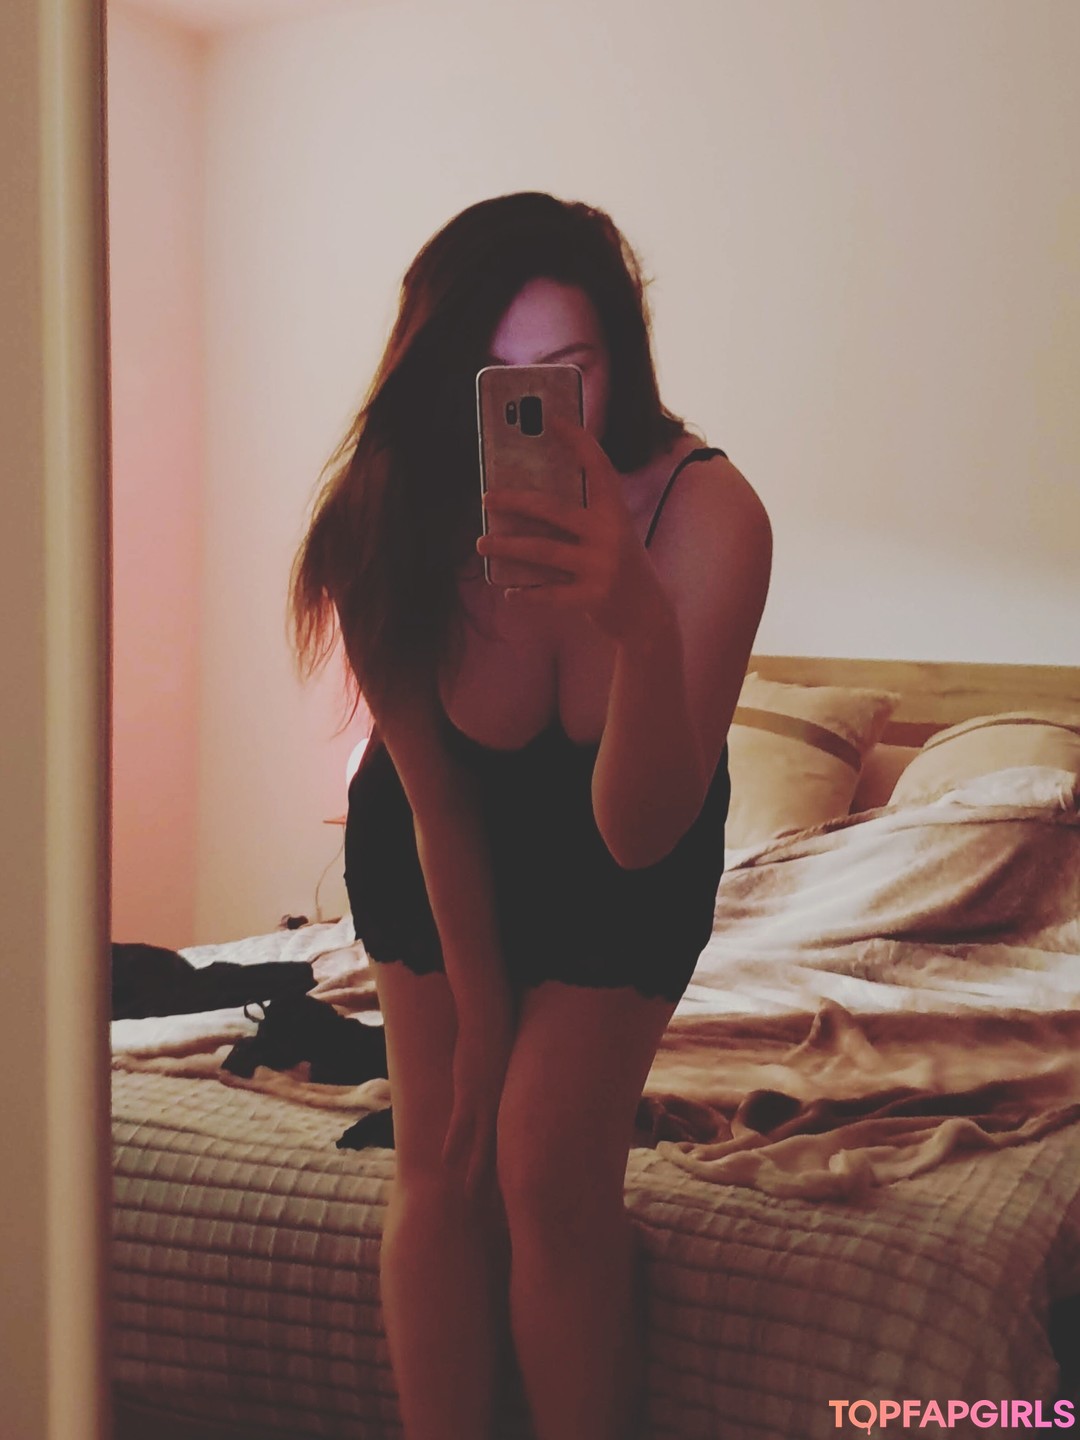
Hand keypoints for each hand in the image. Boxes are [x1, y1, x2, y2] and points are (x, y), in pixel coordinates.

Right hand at [441, 1013, 515, 1203]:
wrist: (494, 1016)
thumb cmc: (508, 1028)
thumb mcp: (523, 1057)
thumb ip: (527, 1074)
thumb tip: (536, 1081)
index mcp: (524, 1101)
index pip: (525, 1142)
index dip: (525, 1166)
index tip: (530, 1189)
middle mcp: (508, 1107)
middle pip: (508, 1153)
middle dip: (506, 1183)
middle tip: (508, 1212)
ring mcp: (488, 1102)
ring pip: (484, 1148)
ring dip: (477, 1174)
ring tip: (472, 1201)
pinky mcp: (469, 1094)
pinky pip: (460, 1127)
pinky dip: (453, 1145)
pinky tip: (445, 1164)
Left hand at [477, 416, 666, 641]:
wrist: (648, 616)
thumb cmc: (620, 567)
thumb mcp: (612, 534)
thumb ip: (583, 516)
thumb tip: (528, 501)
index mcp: (615, 512)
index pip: (598, 467)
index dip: (578, 441)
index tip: (553, 420)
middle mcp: (610, 535)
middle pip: (553, 510)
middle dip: (515, 502)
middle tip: (487, 497)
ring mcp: (601, 567)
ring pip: (542, 551)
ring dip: (507, 546)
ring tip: (481, 542)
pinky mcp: (593, 598)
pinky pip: (549, 594)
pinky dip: (526, 593)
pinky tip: (509, 591)